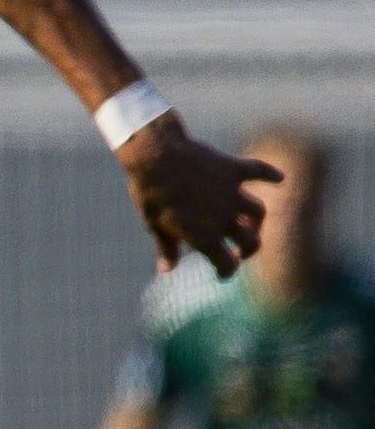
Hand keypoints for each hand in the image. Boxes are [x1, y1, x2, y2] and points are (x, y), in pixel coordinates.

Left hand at [123, 122, 272, 271]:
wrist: (154, 156)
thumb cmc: (150, 193)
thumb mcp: (153, 224)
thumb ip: (166, 248)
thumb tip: (167, 270)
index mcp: (204, 236)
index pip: (226, 264)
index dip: (226, 271)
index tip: (223, 273)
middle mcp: (225, 218)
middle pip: (251, 241)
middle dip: (248, 249)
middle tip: (240, 251)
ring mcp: (232, 193)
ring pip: (258, 212)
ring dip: (257, 220)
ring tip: (250, 222)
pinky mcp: (233, 170)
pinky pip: (259, 171)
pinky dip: (270, 174)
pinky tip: (279, 178)